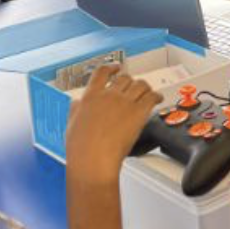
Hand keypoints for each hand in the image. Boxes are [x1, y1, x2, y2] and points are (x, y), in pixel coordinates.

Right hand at [65, 65, 158, 183]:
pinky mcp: (138, 113)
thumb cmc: (81, 148)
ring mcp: (125, 103)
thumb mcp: (72, 123)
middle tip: (133, 88)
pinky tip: (158, 99)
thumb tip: (78, 102)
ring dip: (145, 87)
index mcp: (91, 96)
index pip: (102, 72)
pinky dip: (157, 96)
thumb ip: (76, 109)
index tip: (116, 68)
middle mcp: (109, 95)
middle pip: (125, 78)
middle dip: (130, 82)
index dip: (111, 67)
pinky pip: (152, 97)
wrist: (93, 160)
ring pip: (140, 84)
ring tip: (147, 92)